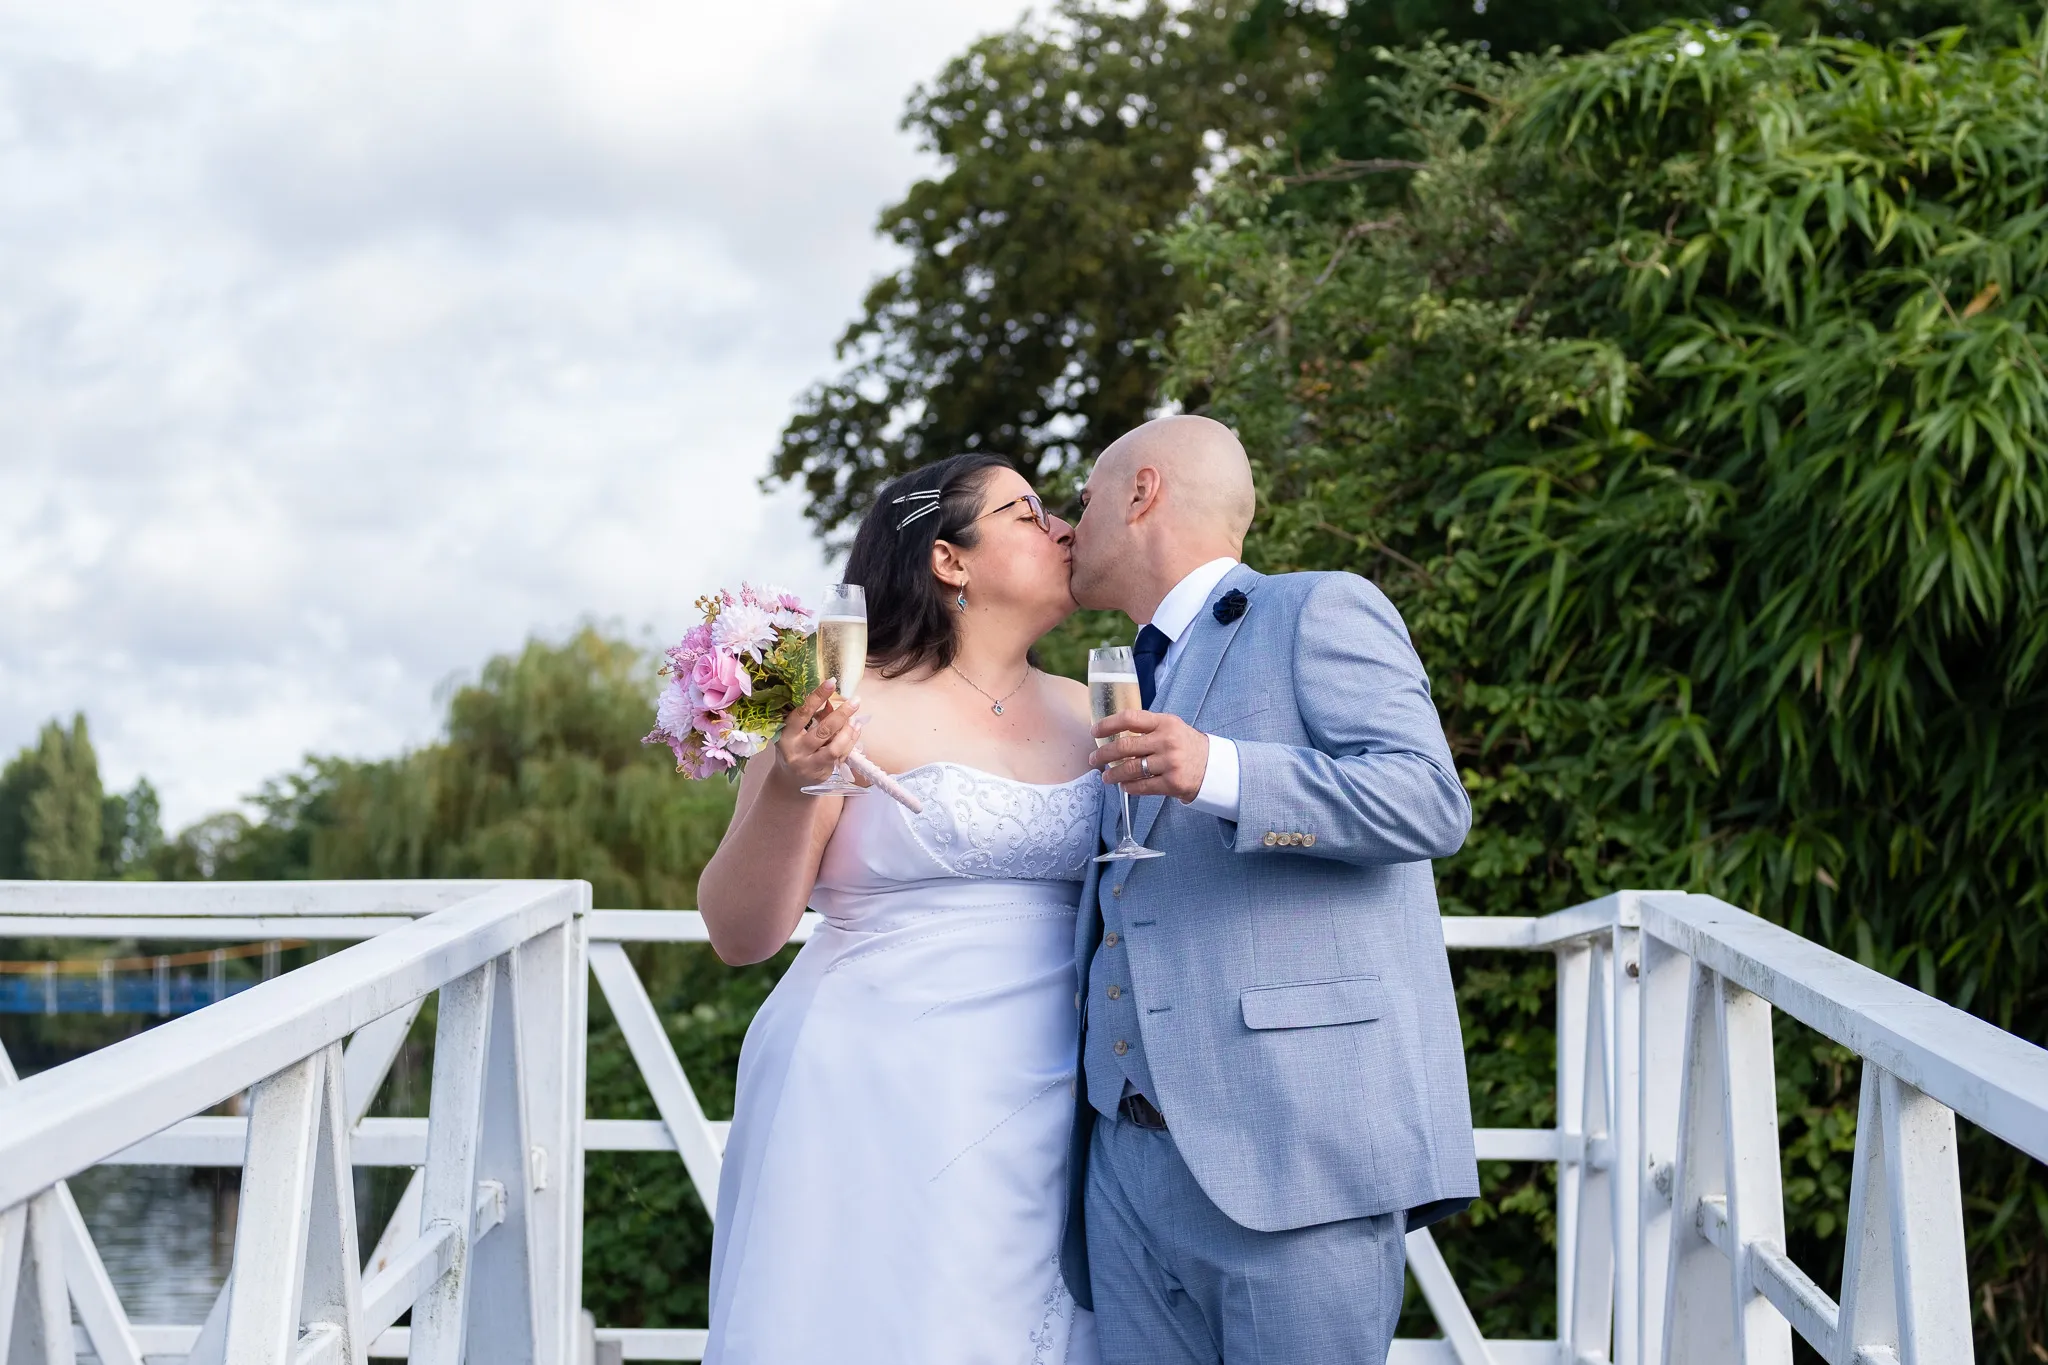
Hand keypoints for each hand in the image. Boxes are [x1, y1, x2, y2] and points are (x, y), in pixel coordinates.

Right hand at [774, 680, 861, 788]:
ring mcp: (809, 763)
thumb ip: (812, 717)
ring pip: (834, 747)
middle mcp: (796, 750)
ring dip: (848, 731)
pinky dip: (850, 742)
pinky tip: (854, 731)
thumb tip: (832, 701)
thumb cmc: (794, 749)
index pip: (802, 713)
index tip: (831, 683)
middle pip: (823, 730)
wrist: (790, 780)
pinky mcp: (821, 773)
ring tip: (855, 719)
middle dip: (841, 714)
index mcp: (786, 734)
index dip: (817, 697)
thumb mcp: (796, 732)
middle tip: (855, 701)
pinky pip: (840, 756)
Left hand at [1089, 710, 1208, 803]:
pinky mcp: (1172, 783)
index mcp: (1164, 722)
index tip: (1094, 731)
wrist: (1213, 766)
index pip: (1129, 718)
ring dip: (1113, 774)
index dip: (1108, 724)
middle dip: (1103, 754)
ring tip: (1106, 776)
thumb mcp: (1171, 727)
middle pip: (1124, 747)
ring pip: (1130, 769)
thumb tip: (1113, 733)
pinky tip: (1124, 786)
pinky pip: (1142, 787)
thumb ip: (1147, 727)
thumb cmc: (1186, 745)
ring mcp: (1170, 763)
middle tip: (1093, 759)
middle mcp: (1167, 741)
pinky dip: (1129, 787)